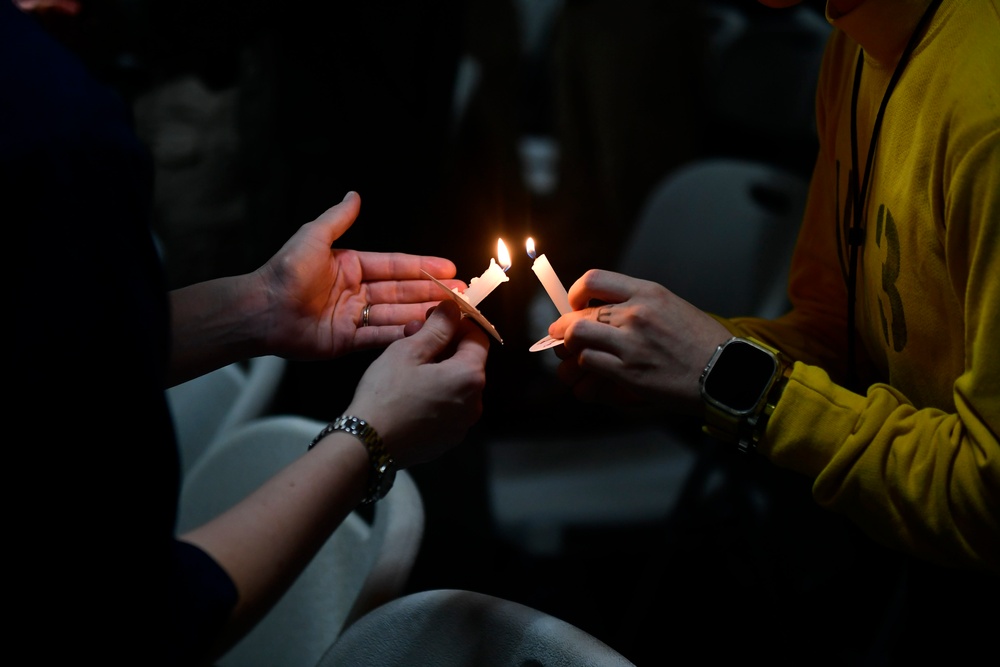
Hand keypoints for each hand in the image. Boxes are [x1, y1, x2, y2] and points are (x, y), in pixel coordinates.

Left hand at [255, 192, 464, 359]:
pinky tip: (424, 331)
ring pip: (396, 315)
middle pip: (401, 292)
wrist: (261, 309)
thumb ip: (338, 218)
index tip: (449, 268)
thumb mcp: (314, 237)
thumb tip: (354, 195)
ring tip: (452, 314)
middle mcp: (356, 291)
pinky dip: (401, 335)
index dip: (423, 267)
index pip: (395, 266)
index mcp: (351, 266)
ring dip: (423, 313)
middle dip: (432, 292)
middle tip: (462, 295)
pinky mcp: (347, 340)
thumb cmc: (284, 272)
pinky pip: (380, 337)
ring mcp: (354, 317)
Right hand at [345, 299, 489, 467]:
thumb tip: (454, 309)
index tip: (433, 318)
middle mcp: (474, 403)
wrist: (368, 445)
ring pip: (457, 386)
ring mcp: (462, 425)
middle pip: (468, 363)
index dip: (458, 323)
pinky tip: (409, 392)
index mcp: (469, 377)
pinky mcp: (447, 439)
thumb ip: (437, 328)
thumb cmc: (386, 394)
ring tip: (408, 364)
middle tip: (412, 337)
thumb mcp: (409, 352)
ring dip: (439, 370)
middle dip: (445, 345)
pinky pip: (448, 408)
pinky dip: (435, 394)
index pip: (478, 338)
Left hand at [548, 269, 730, 415]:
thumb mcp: (672, 308)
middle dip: (564, 328)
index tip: (574, 306)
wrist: (727, 373)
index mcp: (648, 292)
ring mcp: (631, 343)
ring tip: (574, 357)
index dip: (575, 294)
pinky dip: (583, 372)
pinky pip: (589, 364)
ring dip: (570, 350)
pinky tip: (590, 378)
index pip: (593, 279)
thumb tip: (599, 313)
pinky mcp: (629, 372)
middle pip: (578, 314)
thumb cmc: (703, 343)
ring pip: (576, 338)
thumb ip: (637, 306)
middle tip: (562, 337)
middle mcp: (636, 313)